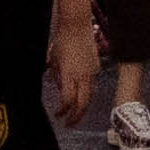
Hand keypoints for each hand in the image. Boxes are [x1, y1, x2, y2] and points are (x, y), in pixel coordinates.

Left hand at [49, 9, 102, 124]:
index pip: (68, 100)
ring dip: (82, 107)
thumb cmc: (62, 41)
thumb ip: (57, 77)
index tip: (58, 114)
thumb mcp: (53, 61)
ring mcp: (91, 72)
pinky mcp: (96, 67)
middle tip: (69, 124)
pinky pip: (92, 85)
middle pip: (82, 103)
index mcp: (69, 74)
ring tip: (75, 115)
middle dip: (76, 117)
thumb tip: (61, 89)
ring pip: (89, 96)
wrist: (77, 25)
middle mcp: (82, 75)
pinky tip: (81, 97)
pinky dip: (87, 94)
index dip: (63, 111)